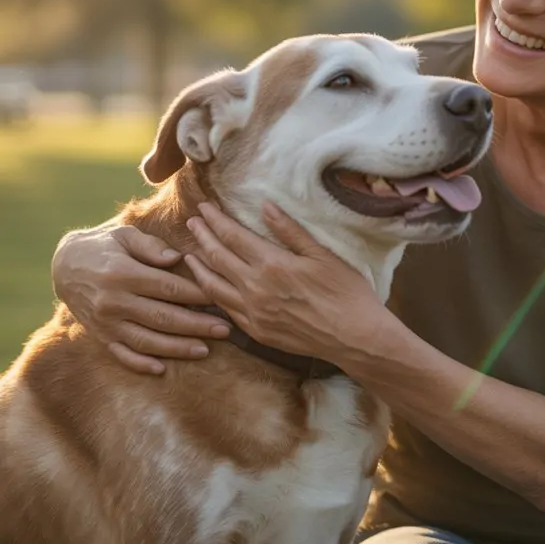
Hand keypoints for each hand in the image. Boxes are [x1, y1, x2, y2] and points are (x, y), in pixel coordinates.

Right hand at [52, 223, 230, 374]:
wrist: (63, 267)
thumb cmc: (103, 245)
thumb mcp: (124, 235)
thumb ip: (151, 246)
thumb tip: (177, 259)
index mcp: (122, 273)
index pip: (167, 288)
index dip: (196, 294)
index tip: (220, 297)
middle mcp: (113, 302)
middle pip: (162, 317)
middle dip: (197, 325)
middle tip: (225, 329)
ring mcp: (106, 323)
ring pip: (147, 341)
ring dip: (177, 348)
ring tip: (205, 350)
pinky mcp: (100, 336)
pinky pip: (122, 355)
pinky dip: (141, 365)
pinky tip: (162, 370)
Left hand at [183, 202, 389, 366]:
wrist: (355, 337)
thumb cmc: (346, 292)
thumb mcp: (322, 254)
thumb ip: (290, 230)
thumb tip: (265, 206)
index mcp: (272, 264)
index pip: (233, 236)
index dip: (215, 220)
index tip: (203, 207)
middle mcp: (256, 289)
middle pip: (217, 258)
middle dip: (202, 237)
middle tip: (191, 222)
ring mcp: (253, 313)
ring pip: (213, 287)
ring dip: (199, 267)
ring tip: (189, 254)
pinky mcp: (257, 331)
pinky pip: (225, 310)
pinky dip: (212, 294)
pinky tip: (210, 287)